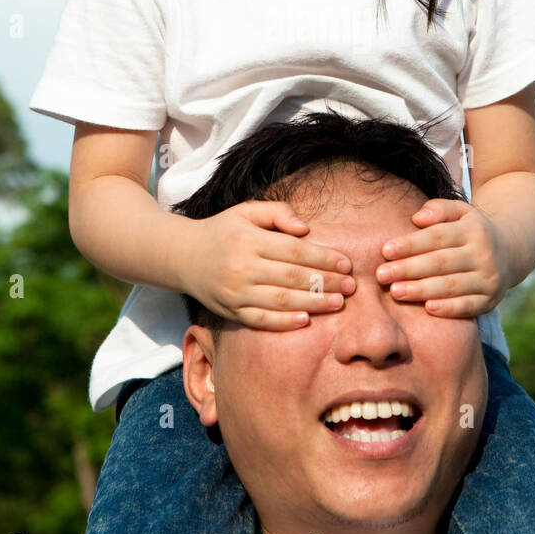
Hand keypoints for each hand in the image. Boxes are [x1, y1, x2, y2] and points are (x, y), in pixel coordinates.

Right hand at [179, 201, 355, 330]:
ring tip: (338, 303)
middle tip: (351, 286)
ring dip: (313, 303)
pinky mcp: (231, 312)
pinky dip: (284, 322)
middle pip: (292, 277)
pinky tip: (305, 320)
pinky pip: (260, 320)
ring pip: (281, 300)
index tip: (346, 264)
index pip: (294, 251)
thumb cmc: (223, 231)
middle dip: (326, 282)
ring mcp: (236, 292)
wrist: (183, 257)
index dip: (323, 258)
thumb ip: (278, 212)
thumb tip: (306, 229)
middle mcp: (242, 267)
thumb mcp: (246, 211)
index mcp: (249, 240)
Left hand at [374, 198, 511, 317]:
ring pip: (452, 286)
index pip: (437, 237)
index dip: (410, 244)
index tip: (385, 250)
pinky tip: (428, 308)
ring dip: (421, 290)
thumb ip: (439, 209)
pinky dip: (449, 309)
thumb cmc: (470, 231)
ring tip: (395, 292)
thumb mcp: (460, 212)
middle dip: (408, 269)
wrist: (511, 252)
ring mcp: (489, 279)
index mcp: (473, 230)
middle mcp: (484, 254)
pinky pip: (469, 306)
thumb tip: (417, 218)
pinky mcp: (491, 301)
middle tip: (381, 275)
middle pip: (441, 263)